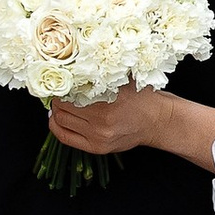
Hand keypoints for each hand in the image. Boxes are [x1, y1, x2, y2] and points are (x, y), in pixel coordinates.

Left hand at [46, 87, 214, 172]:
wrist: (157, 120)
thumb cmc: (141, 96)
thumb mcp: (123, 78)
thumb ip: (100, 72)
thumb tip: (71, 66)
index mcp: (108, 99)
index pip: (69, 91)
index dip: (61, 84)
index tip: (60, 79)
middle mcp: (102, 120)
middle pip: (62, 107)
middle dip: (57, 98)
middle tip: (59, 91)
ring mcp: (98, 136)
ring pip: (61, 121)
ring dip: (57, 111)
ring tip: (60, 103)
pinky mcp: (97, 147)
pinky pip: (65, 137)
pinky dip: (57, 126)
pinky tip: (57, 119)